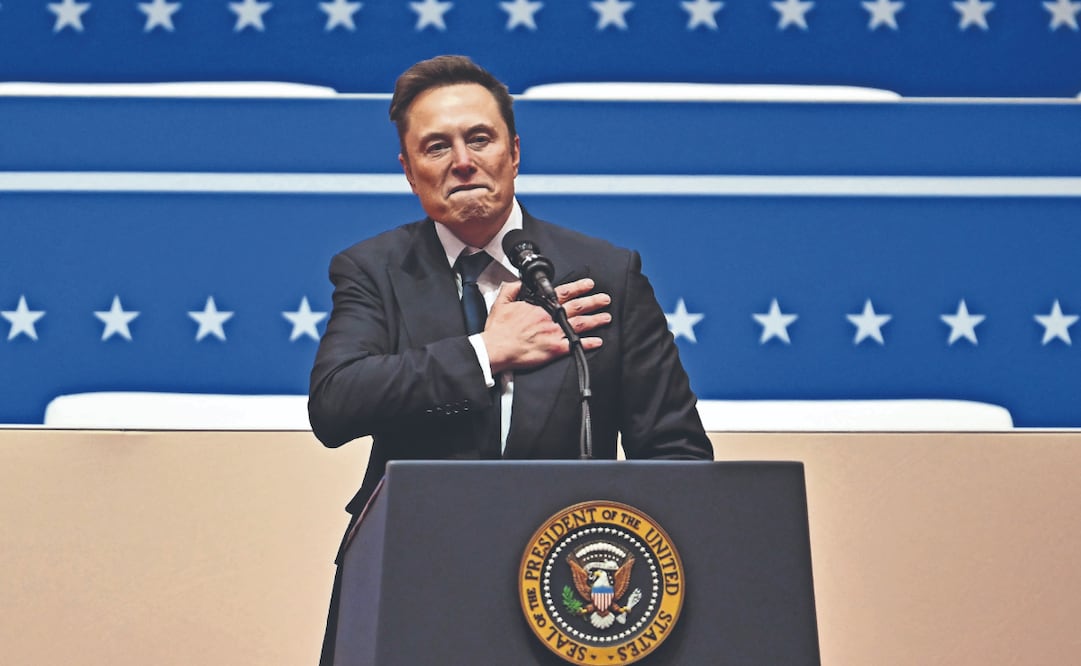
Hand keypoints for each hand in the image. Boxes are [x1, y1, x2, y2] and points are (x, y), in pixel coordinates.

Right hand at [482, 278, 610, 372]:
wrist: (497, 349)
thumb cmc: (499, 330)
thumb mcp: (501, 303)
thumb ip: (511, 289)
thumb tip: (518, 282)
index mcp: (540, 305)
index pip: (564, 292)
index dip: (579, 287)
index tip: (589, 284)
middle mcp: (550, 317)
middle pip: (577, 306)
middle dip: (594, 301)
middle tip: (605, 299)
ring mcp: (554, 333)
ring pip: (581, 324)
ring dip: (596, 320)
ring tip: (607, 317)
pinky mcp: (555, 349)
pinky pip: (575, 346)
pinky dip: (588, 344)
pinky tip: (598, 341)